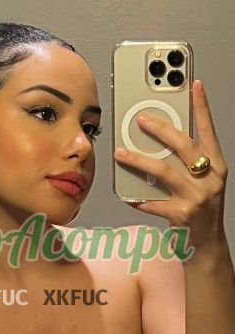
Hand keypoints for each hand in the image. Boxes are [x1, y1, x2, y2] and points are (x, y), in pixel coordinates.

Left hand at [114, 80, 227, 250]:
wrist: (207, 245)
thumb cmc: (201, 209)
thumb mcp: (203, 182)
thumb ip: (187, 163)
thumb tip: (159, 142)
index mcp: (217, 166)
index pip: (208, 131)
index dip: (202, 107)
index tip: (194, 85)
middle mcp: (210, 179)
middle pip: (183, 146)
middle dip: (161, 130)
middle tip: (141, 119)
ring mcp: (196, 197)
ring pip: (163, 171)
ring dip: (138, 161)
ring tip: (120, 153)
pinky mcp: (181, 214)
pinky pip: (152, 202)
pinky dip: (137, 198)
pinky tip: (126, 195)